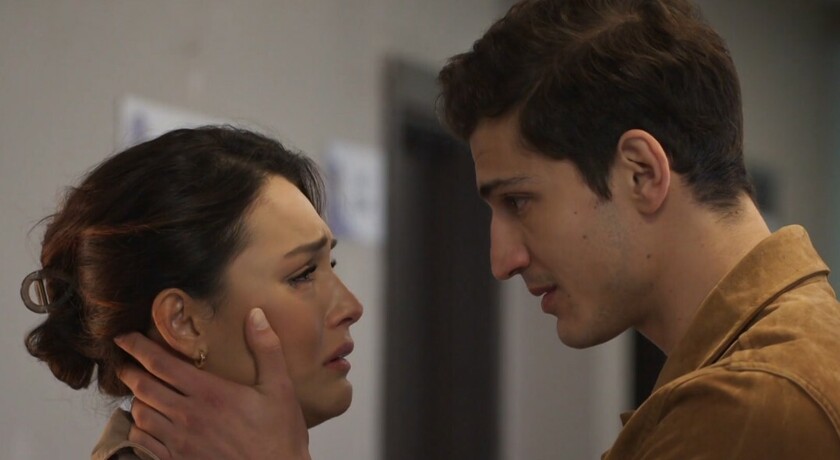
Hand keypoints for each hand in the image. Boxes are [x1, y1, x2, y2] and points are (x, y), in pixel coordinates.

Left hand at [115, 308, 310, 459]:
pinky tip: (146, 425)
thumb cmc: (279, 436)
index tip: (123, 337)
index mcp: (210, 393)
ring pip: (140, 415)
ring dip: (136, 400)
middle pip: (143, 388)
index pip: (162, 364)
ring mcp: (180, 443)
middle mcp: (188, 416)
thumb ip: (267, 349)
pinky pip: (143, 443)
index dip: (137, 348)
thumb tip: (256, 315)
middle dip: (129, 371)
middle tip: (125, 363)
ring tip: (140, 393)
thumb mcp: (280, 388)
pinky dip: (138, 430)